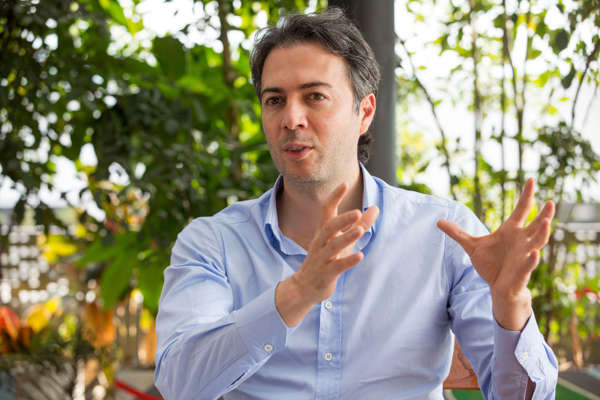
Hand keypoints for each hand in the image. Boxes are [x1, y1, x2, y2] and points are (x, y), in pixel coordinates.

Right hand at [275, 183, 378, 326]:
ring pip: (334, 246)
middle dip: (343, 219)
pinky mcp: (326, 273)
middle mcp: (321, 242)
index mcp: (324, 231)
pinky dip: (348, 261)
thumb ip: (360, 224)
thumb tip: (376, 208)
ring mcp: (322, 258)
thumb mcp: (343, 241)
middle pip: (330, 226)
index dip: (335, 197)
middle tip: (357, 212)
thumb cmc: (327, 259)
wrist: (304, 286)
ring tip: (360, 230)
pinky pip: (337, 266)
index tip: (344, 183)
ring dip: (347, 237)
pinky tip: (360, 256)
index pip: (327, 210)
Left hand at [437, 178, 554, 329]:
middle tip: (550, 202)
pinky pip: (529, 263)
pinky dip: (532, 259)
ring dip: (542, 233)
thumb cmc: (490, 264)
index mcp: (511, 231)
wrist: (497, 287)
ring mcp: (524, 255)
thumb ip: (457, 233)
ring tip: (546, 223)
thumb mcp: (471, 246)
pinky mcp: (522, 270)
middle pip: (536, 225)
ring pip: (537, 242)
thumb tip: (439, 221)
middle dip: (544, 214)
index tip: (530, 180)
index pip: (521, 210)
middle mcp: (521, 241)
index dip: (526, 196)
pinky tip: (535, 253)